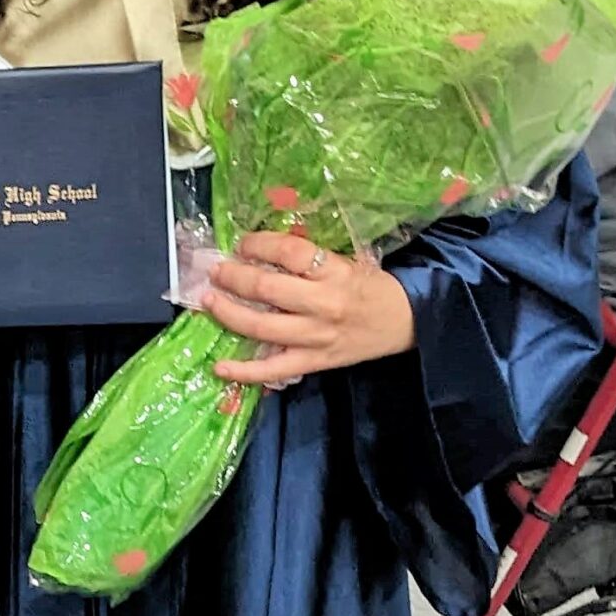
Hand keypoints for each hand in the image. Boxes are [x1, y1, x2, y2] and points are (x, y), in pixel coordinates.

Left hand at [202, 232, 416, 385]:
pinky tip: (220, 367)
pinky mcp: (314, 362)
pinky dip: (244, 371)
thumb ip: (308, 259)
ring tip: (209, 301)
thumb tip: (262, 251)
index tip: (243, 243)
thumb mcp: (346, 262)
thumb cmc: (371, 287)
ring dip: (228, 313)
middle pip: (266, 288)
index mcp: (334, 271)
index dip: (258, 244)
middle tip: (216, 271)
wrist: (405, 322)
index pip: (289, 251)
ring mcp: (316, 336)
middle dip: (233, 277)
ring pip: (261, 326)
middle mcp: (323, 303)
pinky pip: (273, 369)